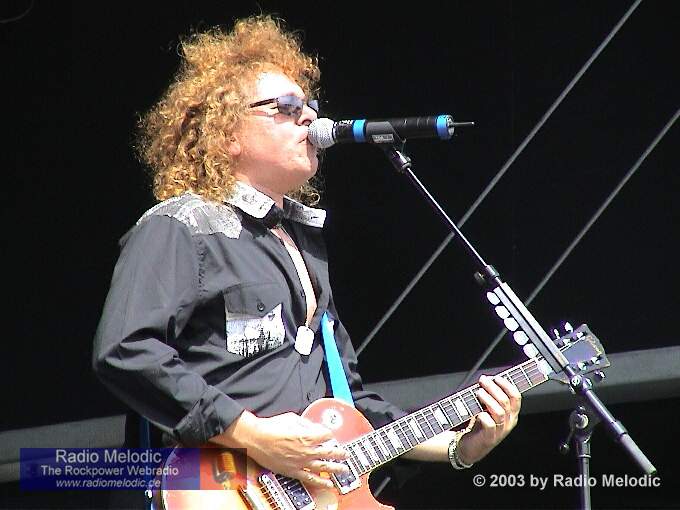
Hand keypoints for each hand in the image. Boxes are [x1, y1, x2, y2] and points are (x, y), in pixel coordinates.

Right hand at [212, 411, 348, 487]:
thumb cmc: (271, 427)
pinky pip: (310, 478)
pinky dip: (320, 482)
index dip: (329, 435)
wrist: (256, 439)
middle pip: (330, 452)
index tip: (329, 435)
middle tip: (346, 454)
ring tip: (344, 470)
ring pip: (323, 467)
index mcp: (307, 435)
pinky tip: (329, 484)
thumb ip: (306, 423)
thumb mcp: (292, 418)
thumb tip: (314, 427)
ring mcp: (301, 462)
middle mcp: (307, 450)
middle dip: (340, 453)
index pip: (326, 435)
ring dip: (336, 468)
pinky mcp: (293, 471)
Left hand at [457, 375, 520, 463]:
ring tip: (478, 392)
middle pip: (506, 401)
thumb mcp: (488, 409)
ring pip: (499, 412)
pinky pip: (490, 424)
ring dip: (488, 399)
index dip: (507, 385)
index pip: (516, 397)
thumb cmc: (479, 425)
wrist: (470, 447)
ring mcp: (500, 431)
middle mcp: (508, 422)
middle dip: (494, 388)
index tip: (496, 377)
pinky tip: (477, 411)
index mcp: (511, 414)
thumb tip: (486, 379)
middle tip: (483, 381)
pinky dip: (483, 415)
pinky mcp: (490, 438)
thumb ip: (490, 396)